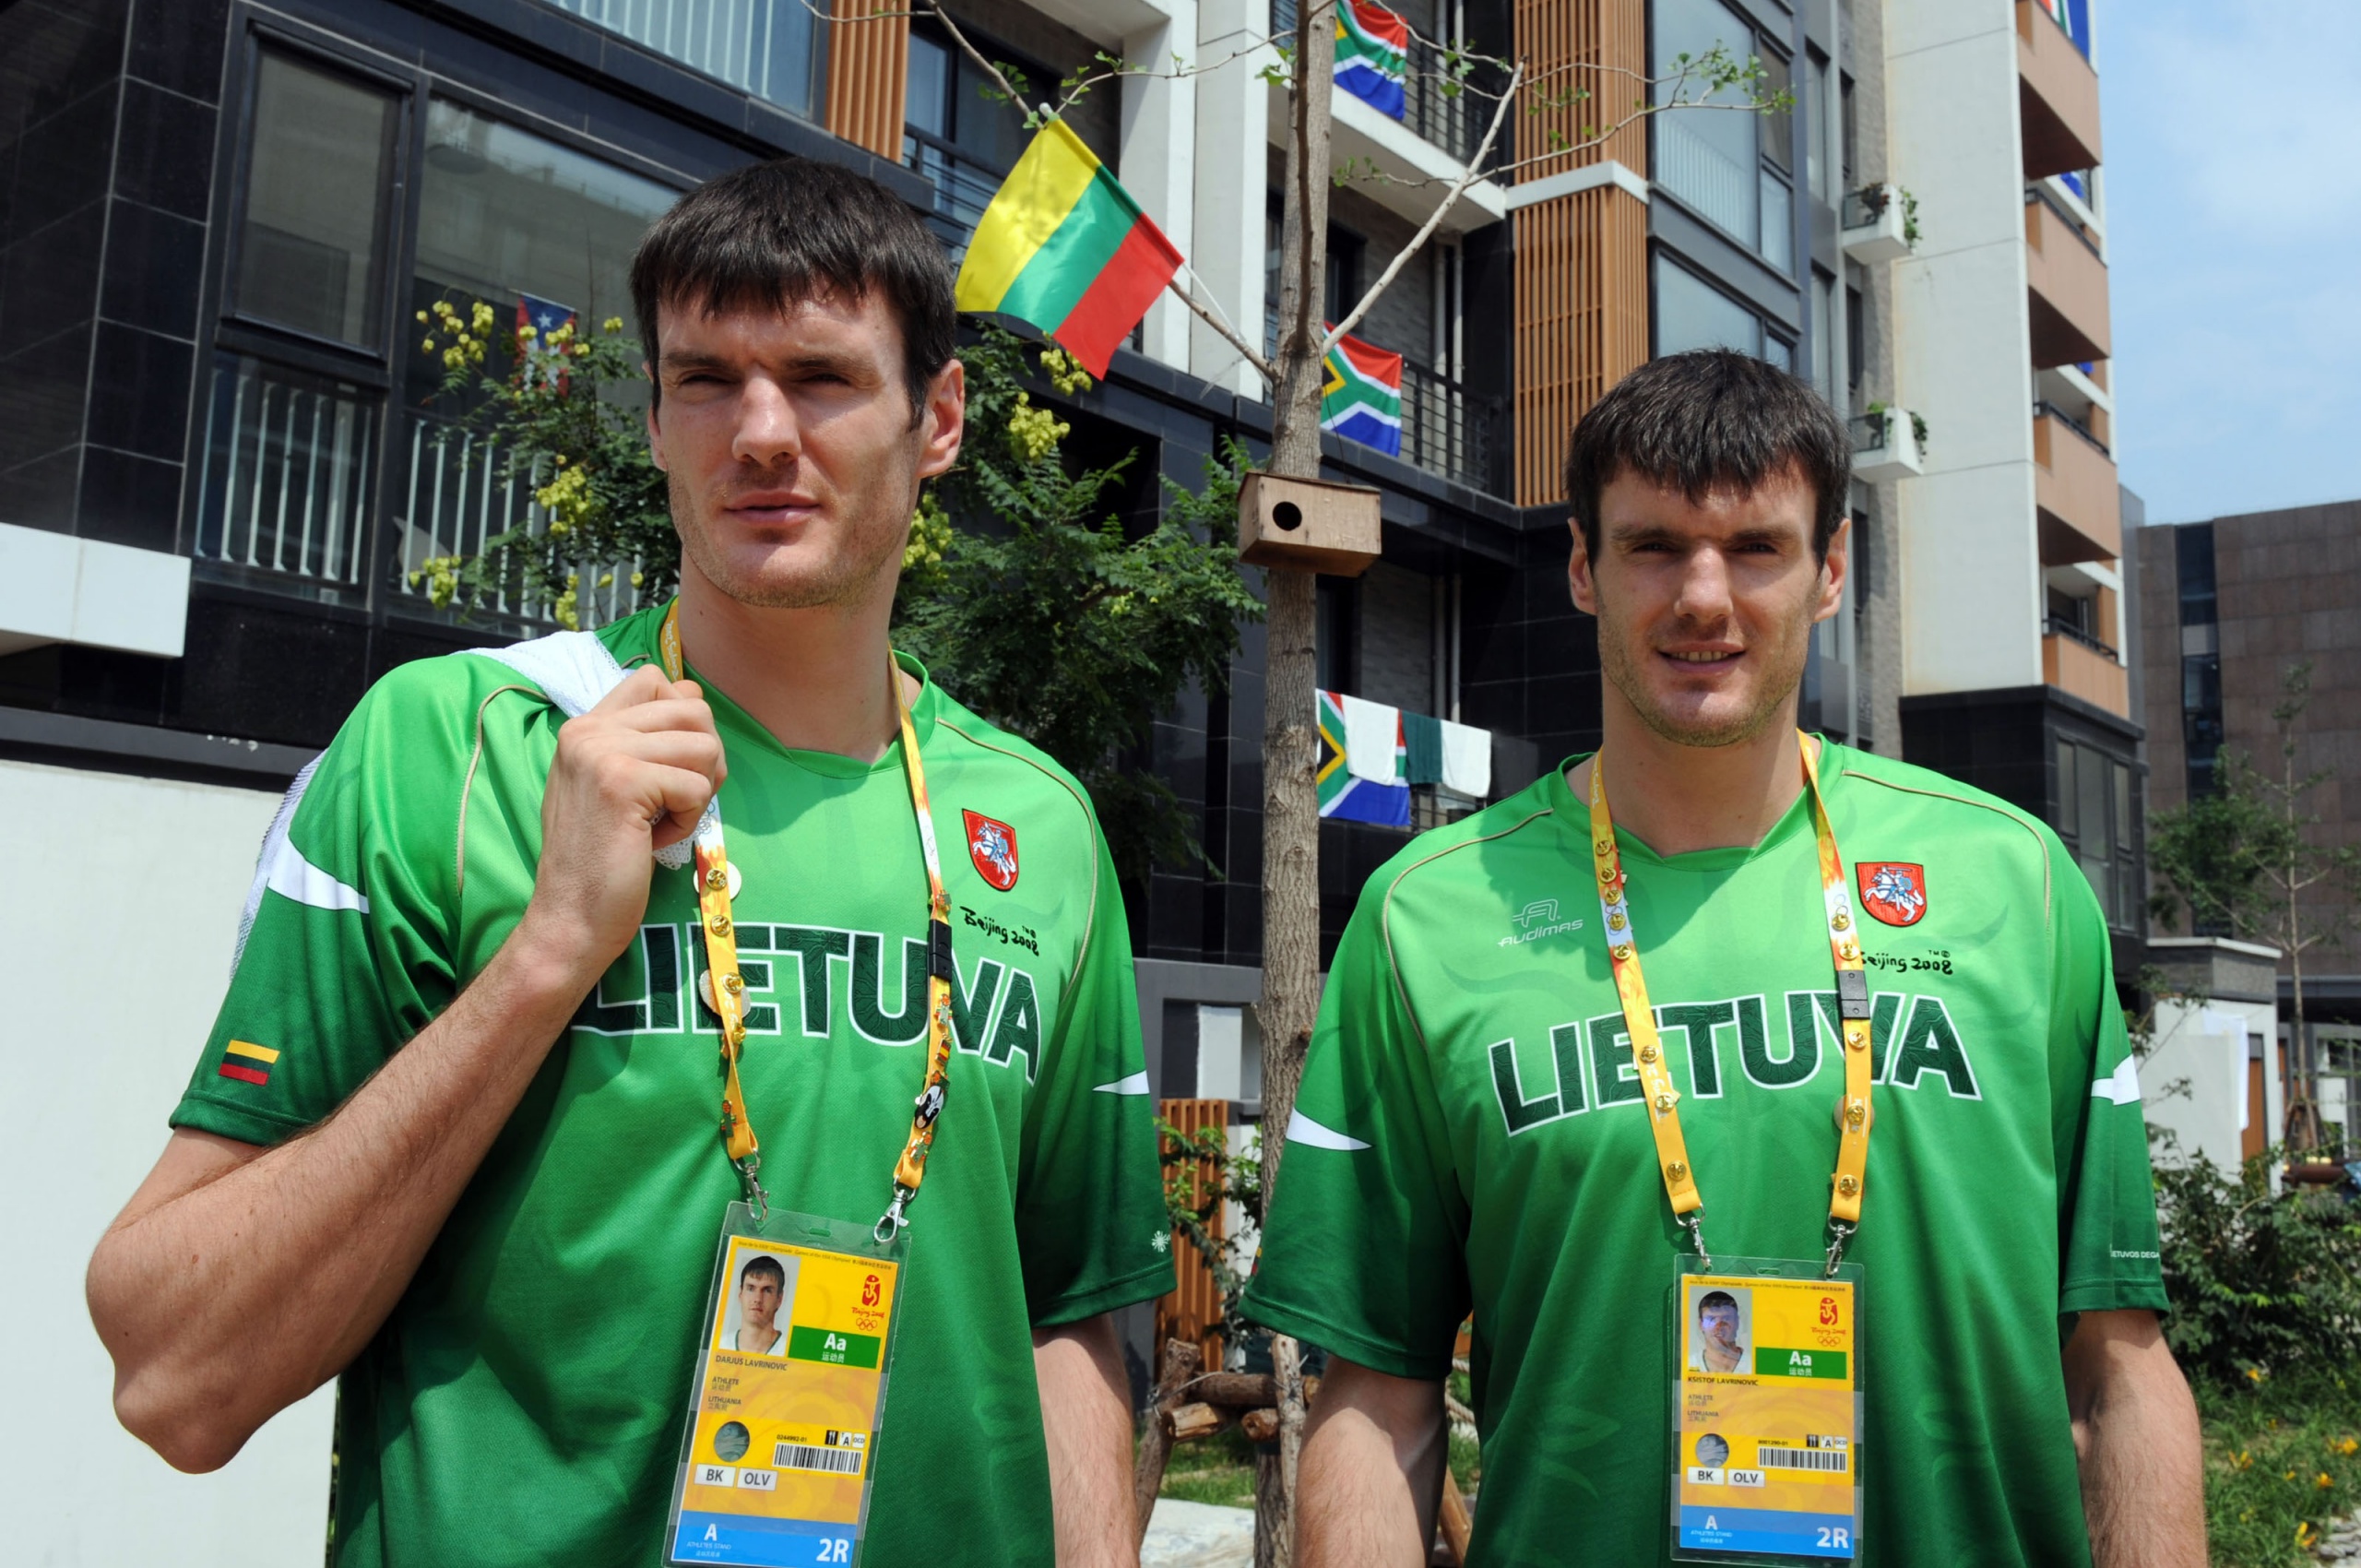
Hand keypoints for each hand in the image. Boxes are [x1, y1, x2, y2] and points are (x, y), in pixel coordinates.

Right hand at [516, 665, 725, 984]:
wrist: (570, 916)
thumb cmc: (602, 858)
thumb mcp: (616, 785)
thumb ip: (644, 741)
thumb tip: (695, 697)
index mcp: (585, 726)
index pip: (656, 680)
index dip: (685, 718)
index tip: (669, 767)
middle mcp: (589, 730)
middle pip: (693, 707)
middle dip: (706, 758)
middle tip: (678, 800)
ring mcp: (602, 752)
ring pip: (705, 745)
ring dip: (700, 791)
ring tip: (663, 821)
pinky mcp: (621, 783)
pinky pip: (696, 786)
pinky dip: (690, 820)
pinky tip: (654, 840)